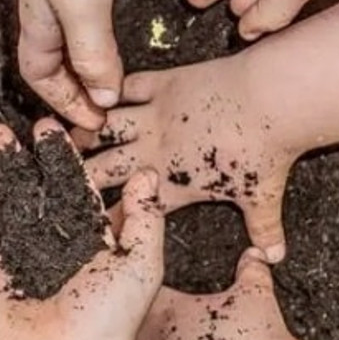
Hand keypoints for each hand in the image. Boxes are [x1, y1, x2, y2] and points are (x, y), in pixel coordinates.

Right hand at [0, 119, 163, 339]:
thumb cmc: (114, 320)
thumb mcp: (140, 263)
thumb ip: (145, 217)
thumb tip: (149, 172)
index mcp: (77, 239)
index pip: (63, 188)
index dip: (54, 158)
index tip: (46, 125)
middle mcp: (39, 249)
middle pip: (17, 195)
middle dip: (6, 161)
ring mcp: (6, 269)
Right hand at [8, 0, 146, 129]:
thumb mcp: (81, 3)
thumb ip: (92, 53)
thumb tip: (101, 98)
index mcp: (39, 16)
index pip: (40, 74)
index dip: (63, 103)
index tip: (94, 125)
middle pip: (65, 49)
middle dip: (87, 77)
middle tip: (115, 101)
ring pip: (89, 11)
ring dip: (108, 33)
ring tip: (130, 56)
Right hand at [72, 56, 293, 261]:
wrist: (274, 100)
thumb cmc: (268, 150)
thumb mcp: (264, 196)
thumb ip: (264, 228)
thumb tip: (274, 256)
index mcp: (175, 185)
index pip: (130, 208)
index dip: (108, 217)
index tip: (92, 221)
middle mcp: (157, 152)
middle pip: (104, 168)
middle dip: (83, 176)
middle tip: (64, 177)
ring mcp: (158, 116)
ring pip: (107, 126)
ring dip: (87, 132)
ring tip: (69, 137)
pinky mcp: (166, 83)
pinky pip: (129, 86)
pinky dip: (115, 91)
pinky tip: (102, 94)